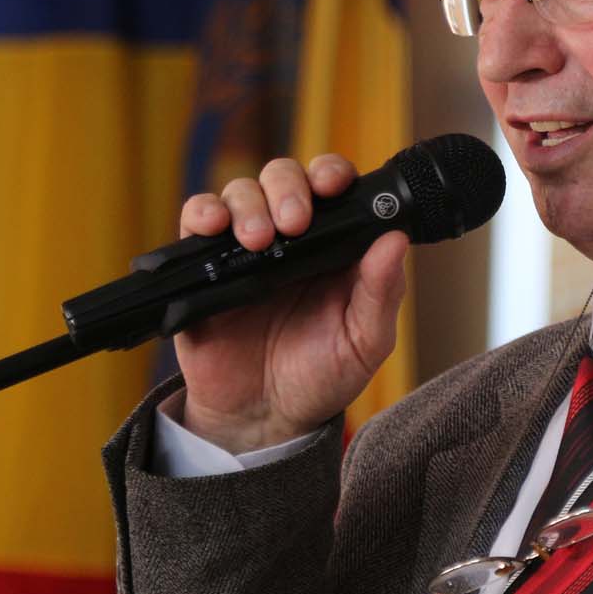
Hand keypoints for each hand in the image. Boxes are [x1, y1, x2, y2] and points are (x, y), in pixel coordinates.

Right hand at [172, 154, 409, 452]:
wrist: (264, 419)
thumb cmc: (321, 376)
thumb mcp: (364, 342)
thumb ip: (380, 293)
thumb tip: (396, 239)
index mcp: (334, 245)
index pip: (333, 187)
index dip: (332, 174)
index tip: (335, 185)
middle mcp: (290, 238)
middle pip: (283, 177)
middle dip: (289, 187)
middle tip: (294, 223)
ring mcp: (244, 247)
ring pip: (240, 192)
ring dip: (249, 204)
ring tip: (259, 240)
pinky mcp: (203, 265)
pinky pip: (196, 220)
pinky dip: (203, 212)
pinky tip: (214, 227)